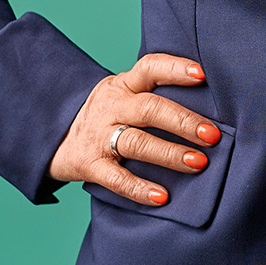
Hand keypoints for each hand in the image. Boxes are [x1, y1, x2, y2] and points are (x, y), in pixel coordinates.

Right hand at [48, 53, 220, 206]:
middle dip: (183, 121)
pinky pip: (115, 178)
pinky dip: (139, 188)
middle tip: (213, 135)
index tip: (202, 74)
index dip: (175, 69)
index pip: (149, 68)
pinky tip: (162, 196)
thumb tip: (213, 107)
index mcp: (124, 85)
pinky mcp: (90, 165)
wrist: (52, 136)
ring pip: (136, 142)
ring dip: (169, 153)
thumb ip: (157, 95)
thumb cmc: (109, 114)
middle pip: (149, 108)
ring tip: (198, 163)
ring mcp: (99, 136)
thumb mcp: (126, 94)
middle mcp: (113, 107)